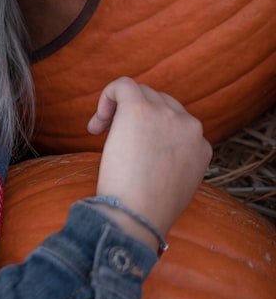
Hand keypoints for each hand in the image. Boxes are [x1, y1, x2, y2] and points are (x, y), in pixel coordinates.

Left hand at [86, 77, 211, 244]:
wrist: (138, 214)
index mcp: (201, 146)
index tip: (132, 149)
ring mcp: (167, 115)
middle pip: (158, 102)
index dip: (150, 131)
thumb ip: (171, 163)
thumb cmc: (148, 209)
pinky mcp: (140, 108)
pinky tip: (96, 124)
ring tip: (99, 131)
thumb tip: (149, 154)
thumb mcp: (176, 185)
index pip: (176, 123)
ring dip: (117, 108)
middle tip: (111, 139)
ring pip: (140, 92)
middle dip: (133, 116)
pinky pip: (122, 84)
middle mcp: (189, 126)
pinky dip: (107, 95)